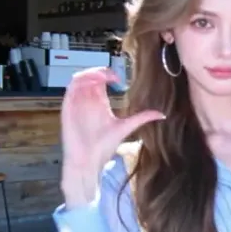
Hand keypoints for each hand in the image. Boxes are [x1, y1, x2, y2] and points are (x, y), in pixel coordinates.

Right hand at [61, 67, 164, 199]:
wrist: (87, 161)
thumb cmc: (103, 147)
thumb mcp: (125, 127)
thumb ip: (142, 118)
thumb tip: (162, 114)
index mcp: (100, 102)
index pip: (101, 80)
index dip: (108, 74)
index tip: (119, 79)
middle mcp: (88, 100)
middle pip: (90, 76)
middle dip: (99, 70)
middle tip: (111, 75)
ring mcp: (77, 103)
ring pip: (79, 79)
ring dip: (89, 74)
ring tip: (102, 76)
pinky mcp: (68, 107)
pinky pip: (71, 88)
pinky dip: (80, 82)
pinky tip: (92, 84)